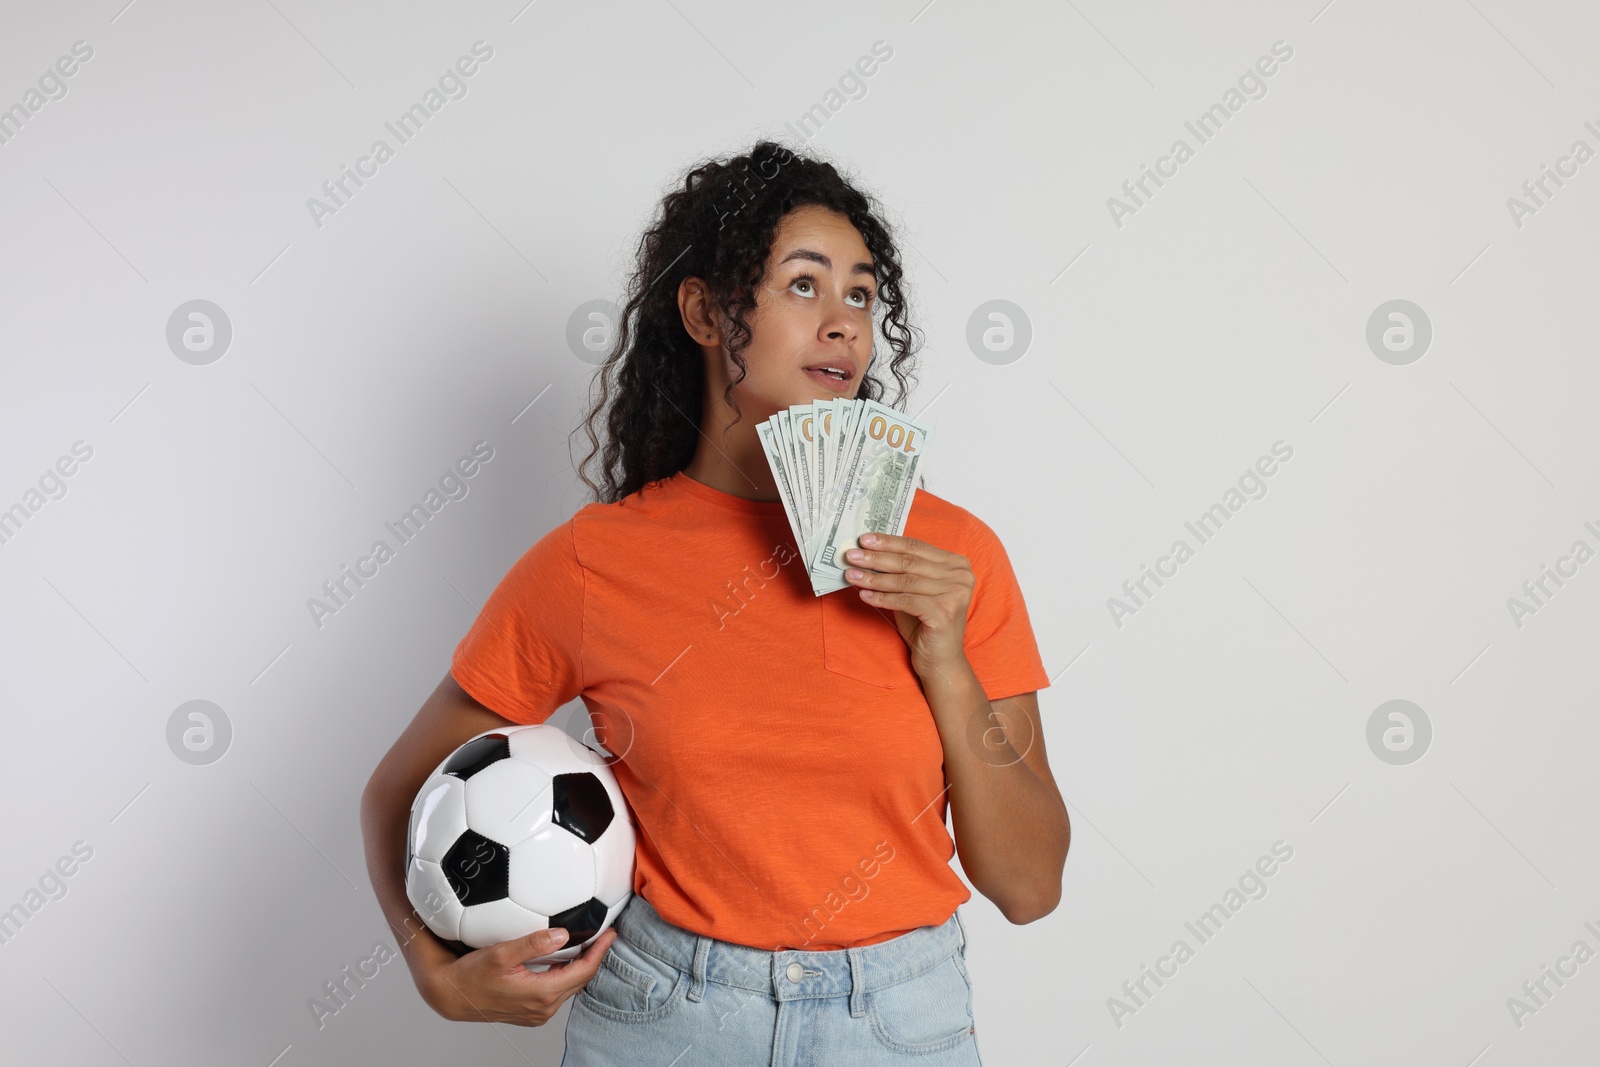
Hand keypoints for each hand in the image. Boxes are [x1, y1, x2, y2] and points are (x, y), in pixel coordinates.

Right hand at [420, 925, 616, 1025]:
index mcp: (541, 993)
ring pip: (569, 986)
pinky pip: (558, 992)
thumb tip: (562, 934)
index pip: (583, 971)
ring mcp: (538, 1012)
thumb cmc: (472, 975)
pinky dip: (566, 975)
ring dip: (580, 966)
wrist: (453, 995)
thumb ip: (533, 944)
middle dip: (594, 957)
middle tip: (604, 935)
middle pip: (580, 980)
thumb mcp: (502, 953)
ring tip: (589, 944)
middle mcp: (543, 1007)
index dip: (599, 951)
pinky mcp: (531, 1012)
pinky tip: (565, 959)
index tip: (610, 934)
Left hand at [842, 532, 971, 676]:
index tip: (864, 539)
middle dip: (877, 558)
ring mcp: (956, 593)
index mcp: (957, 564)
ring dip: (874, 578)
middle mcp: (961, 575)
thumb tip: (867, 552)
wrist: (940, 660)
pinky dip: (882, 598)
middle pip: (909, 561)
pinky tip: (864, 596)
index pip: (916, 547)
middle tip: (852, 555)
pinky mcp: (945, 611)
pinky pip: (905, 600)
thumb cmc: (924, 624)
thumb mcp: (913, 591)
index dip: (888, 542)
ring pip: (905, 581)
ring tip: (852, 575)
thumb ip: (900, 571)